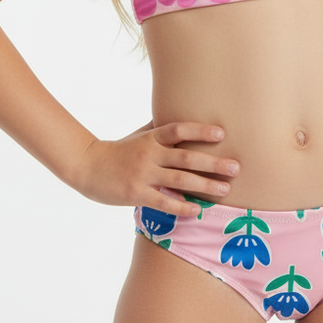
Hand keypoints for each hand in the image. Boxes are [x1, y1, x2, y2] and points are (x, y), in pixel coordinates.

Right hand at [72, 120, 240, 215]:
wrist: (87, 166)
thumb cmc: (118, 150)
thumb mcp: (138, 135)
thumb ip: (158, 128)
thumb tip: (177, 113)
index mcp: (151, 138)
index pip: (179, 129)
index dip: (200, 130)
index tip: (222, 134)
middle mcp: (149, 154)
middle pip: (186, 157)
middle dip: (213, 163)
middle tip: (236, 167)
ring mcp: (143, 175)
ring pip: (180, 181)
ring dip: (205, 185)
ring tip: (225, 190)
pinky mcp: (136, 194)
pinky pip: (164, 202)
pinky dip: (182, 207)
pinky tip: (197, 210)